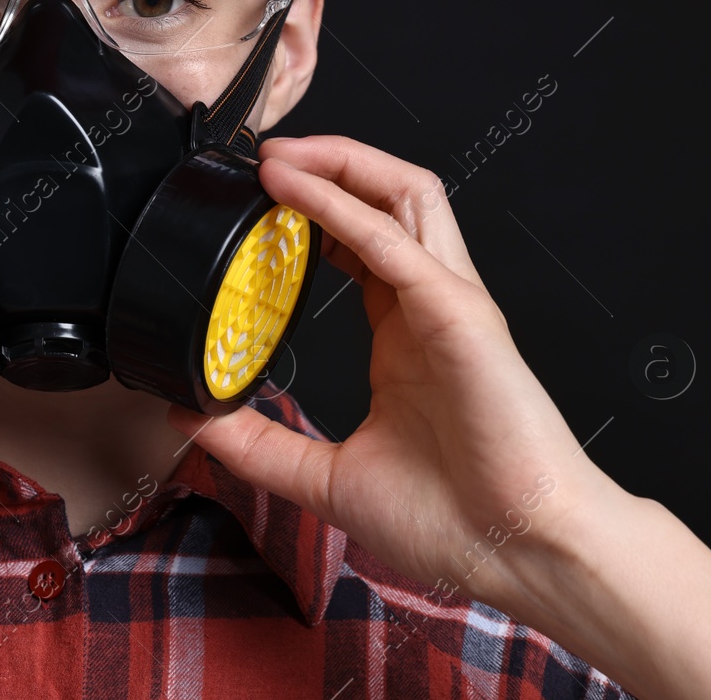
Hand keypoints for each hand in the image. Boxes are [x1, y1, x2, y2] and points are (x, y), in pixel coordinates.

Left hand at [166, 135, 617, 610]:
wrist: (518, 555)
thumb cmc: (453, 520)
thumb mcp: (325, 476)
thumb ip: (258, 444)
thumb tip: (192, 420)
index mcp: (407, 333)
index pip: (362, 240)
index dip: (313, 208)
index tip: (259, 197)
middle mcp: (431, 305)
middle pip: (388, 197)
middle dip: (330, 162)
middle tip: (265, 155)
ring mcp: (450, 303)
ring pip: (406, 194)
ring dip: (340, 163)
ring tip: (279, 155)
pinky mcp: (460, 316)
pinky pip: (396, 244)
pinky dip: (342, 209)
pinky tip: (296, 193)